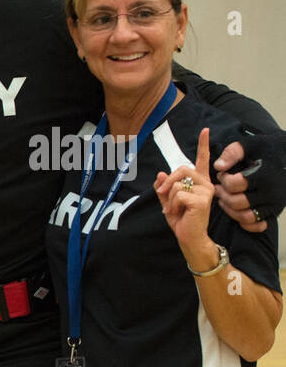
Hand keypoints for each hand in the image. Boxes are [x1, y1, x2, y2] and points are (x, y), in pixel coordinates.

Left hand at [154, 127, 216, 262]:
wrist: (188, 236)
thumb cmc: (181, 219)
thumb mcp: (168, 201)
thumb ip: (164, 187)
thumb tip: (160, 173)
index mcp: (199, 182)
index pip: (202, 160)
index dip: (203, 144)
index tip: (205, 130)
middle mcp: (206, 183)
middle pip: (181, 169)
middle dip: (167, 183)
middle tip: (164, 197)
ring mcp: (206, 191)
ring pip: (177, 184)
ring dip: (169, 198)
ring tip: (175, 209)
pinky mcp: (202, 200)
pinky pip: (178, 195)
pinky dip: (172, 205)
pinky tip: (180, 213)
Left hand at [213, 134, 285, 231]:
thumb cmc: (266, 151)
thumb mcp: (249, 145)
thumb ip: (232, 153)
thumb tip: (219, 167)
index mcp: (264, 174)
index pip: (235, 184)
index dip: (224, 180)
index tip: (223, 174)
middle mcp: (271, 191)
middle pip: (238, 202)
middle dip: (223, 195)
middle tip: (219, 188)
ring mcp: (274, 204)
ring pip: (246, 217)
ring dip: (231, 210)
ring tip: (225, 200)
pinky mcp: (274, 211)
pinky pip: (258, 226)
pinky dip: (245, 223)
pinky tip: (237, 210)